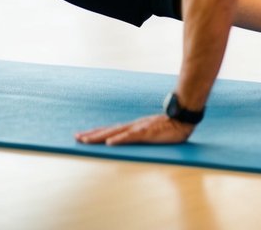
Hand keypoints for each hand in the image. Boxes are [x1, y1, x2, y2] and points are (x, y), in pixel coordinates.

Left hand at [75, 114, 194, 145]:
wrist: (184, 117)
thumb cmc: (171, 126)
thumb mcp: (153, 133)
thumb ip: (142, 136)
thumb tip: (133, 141)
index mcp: (134, 126)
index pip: (112, 129)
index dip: (97, 132)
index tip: (83, 135)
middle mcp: (134, 126)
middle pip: (109, 130)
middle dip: (91, 134)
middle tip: (76, 137)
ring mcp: (140, 128)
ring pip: (115, 132)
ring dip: (99, 137)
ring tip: (85, 140)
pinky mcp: (147, 132)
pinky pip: (131, 136)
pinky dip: (119, 139)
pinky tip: (109, 143)